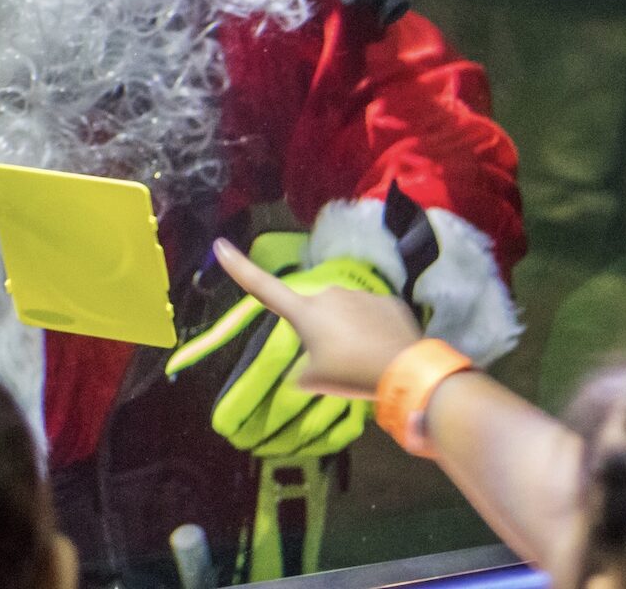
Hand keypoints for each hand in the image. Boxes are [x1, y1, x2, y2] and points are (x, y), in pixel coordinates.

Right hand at [165, 238, 399, 456]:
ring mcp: (359, 294)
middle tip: (337, 360)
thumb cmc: (350, 373)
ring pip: (345, 313)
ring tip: (362, 358)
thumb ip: (303, 369)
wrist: (404, 369)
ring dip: (348, 330)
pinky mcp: (386, 301)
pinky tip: (382, 350)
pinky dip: (372, 331)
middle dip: (321, 330)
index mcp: (304, 311)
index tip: (220, 246)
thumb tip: (306, 367)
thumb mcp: (315, 380)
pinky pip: (371, 315)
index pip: (263, 287)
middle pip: (315, 312)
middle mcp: (328, 294)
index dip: (239, 268)